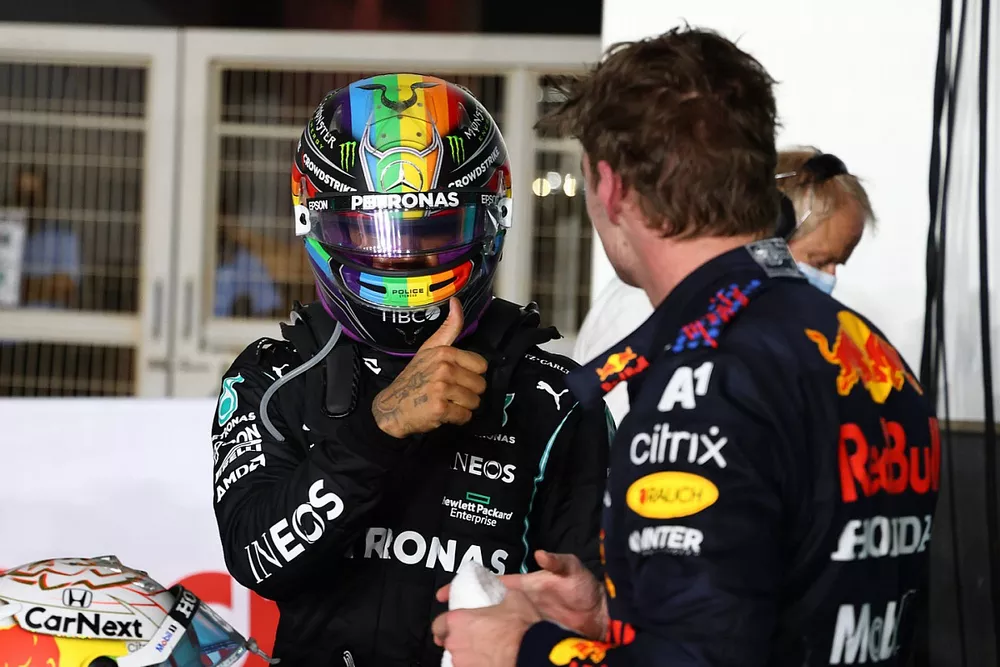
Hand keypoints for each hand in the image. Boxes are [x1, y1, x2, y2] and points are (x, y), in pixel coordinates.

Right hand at [372, 298, 488, 437]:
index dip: (471, 374)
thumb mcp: (429, 349)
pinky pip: (465, 417)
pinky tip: (443, 413)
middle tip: (450, 392)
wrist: (392, 406)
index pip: (481, 365)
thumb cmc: (414, 378)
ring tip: (446, 402)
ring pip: (474, 402)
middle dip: (468, 392)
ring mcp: (442, 388)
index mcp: (445, 352)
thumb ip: (448, 328)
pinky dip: (457, 419)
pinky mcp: (440, 408)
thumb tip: (456, 301)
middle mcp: (444, 368)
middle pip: (480, 385)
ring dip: (463, 406)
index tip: (456, 377)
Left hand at [432, 588, 540, 666]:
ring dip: (470, 654)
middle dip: (461, 639)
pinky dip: (478, 665)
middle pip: (450, 642)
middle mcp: (456, 643)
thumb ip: (501, 596)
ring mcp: (463, 663)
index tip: (453, 625)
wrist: (532, 653)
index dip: (446, 625)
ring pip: (461, 657)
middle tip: (477, 636)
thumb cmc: (520, 628)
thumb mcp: (514, 598)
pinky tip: (492, 660)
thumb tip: (506, 595)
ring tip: (488, 650)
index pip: (438, 624)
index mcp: (458, 620)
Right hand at [438, 550, 607, 638]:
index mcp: (522, 586)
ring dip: (473, 632)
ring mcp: (523, 622)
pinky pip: (507, 642)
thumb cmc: (586, 591)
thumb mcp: (573, 571)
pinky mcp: (531, 637)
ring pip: (491, 627)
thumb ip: (559, 561)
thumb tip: (541, 554)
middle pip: (483, 608)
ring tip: (452, 644)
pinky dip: (493, 647)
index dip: (464, 585)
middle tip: (440, 627)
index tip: (442, 593)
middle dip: (461, 615)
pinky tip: (478, 656)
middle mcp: (518, 605)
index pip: (487, 583)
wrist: (603, 619)